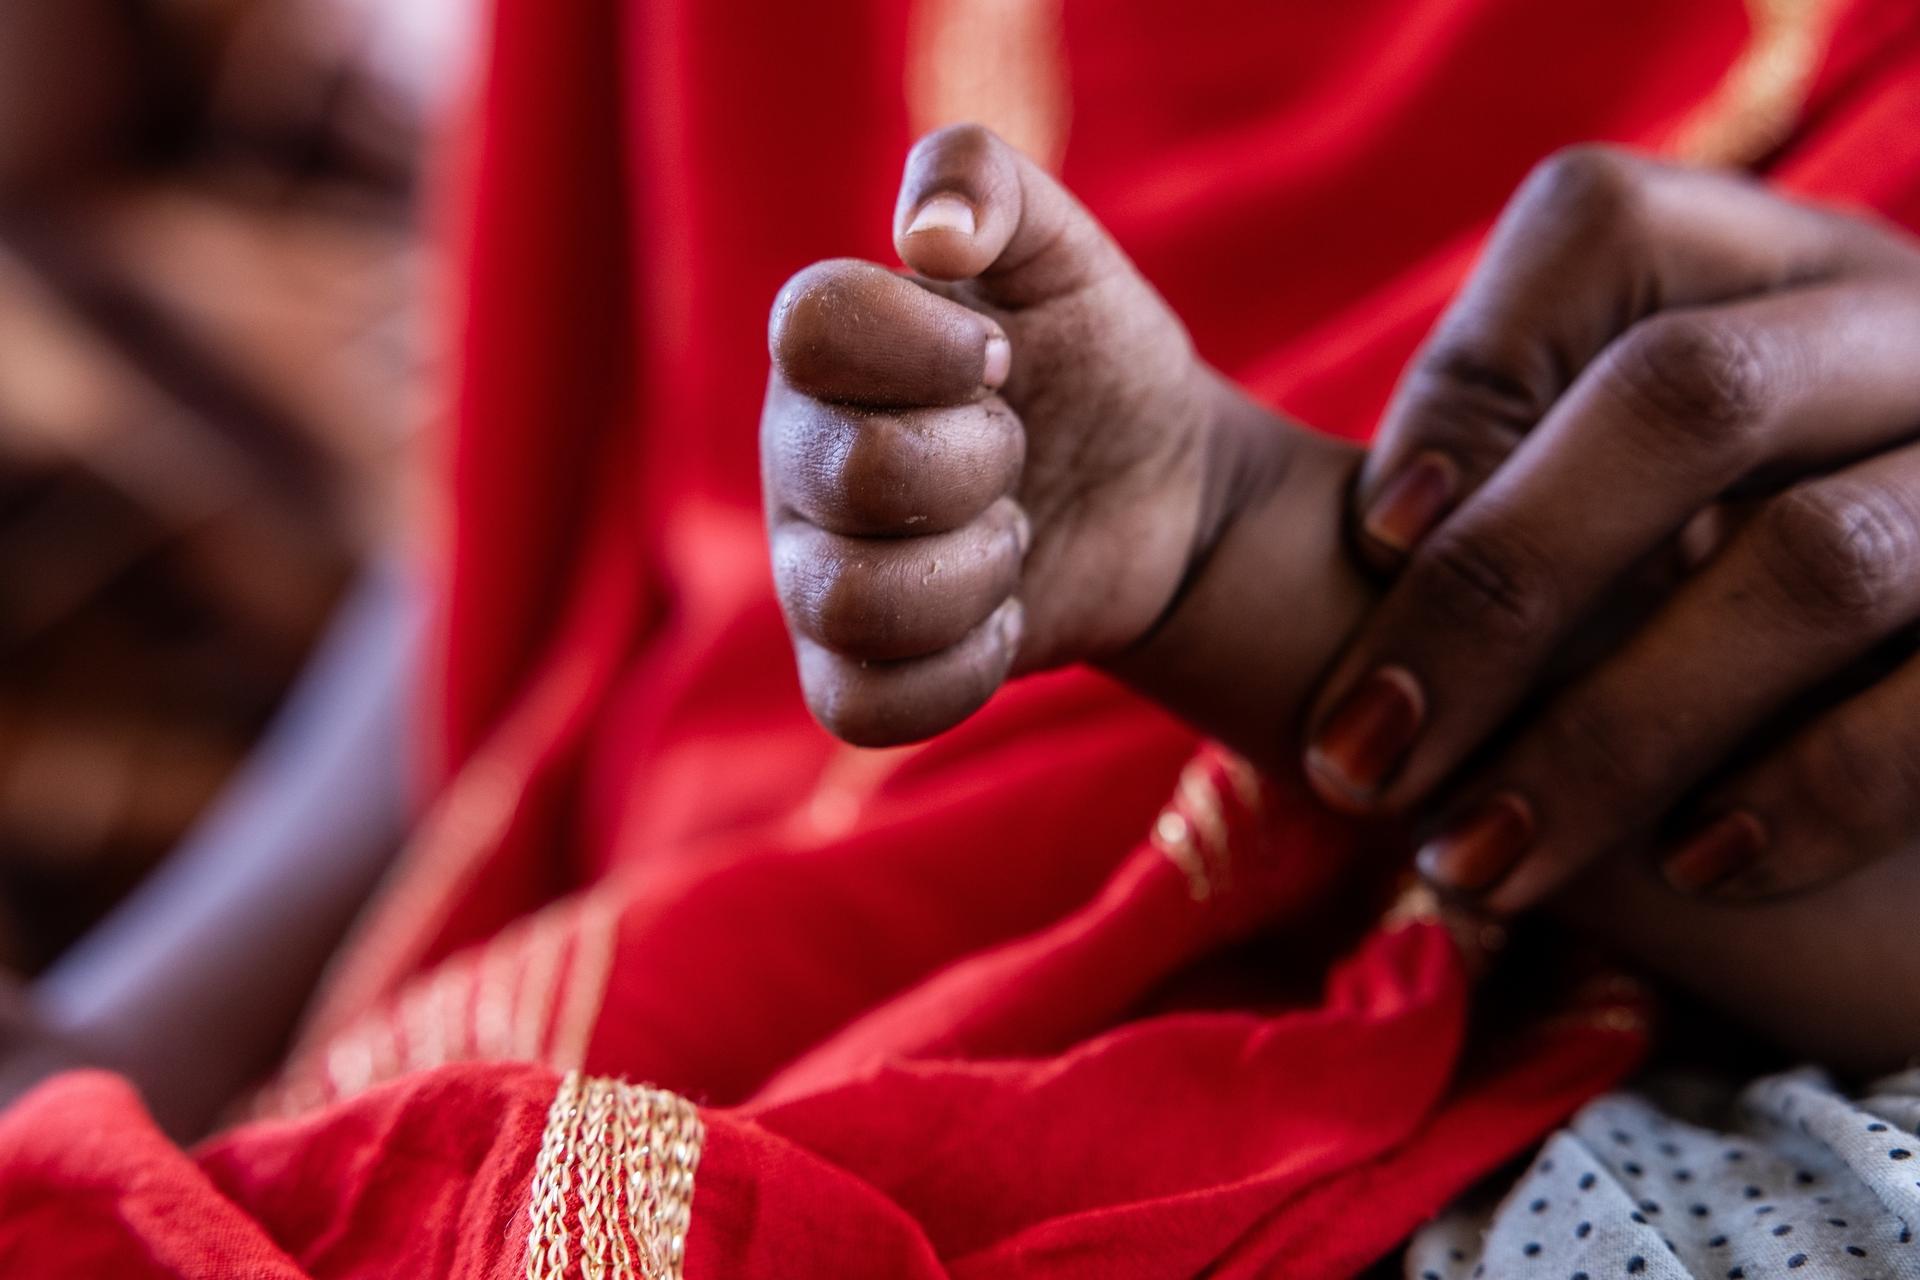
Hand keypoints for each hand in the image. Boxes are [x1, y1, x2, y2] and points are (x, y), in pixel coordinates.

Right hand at [763, 125, 1257, 745]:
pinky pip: (863, 706)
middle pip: (853, 475)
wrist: (1156, 491)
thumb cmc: (1094, 363)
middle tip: (1017, 452)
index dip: (926, 346)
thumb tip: (928, 235)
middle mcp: (797, 462)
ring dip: (976, 572)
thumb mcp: (1066, 250)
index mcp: (826, 353)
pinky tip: (1004, 619)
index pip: (810, 326)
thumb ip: (988, 181)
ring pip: (852, 602)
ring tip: (1012, 538)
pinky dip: (959, 672)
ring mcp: (812, 575)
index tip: (1002, 356)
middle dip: (980, 464)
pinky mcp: (851, 673)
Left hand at [1302, 145, 1919, 908]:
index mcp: (1775, 267)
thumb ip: (1524, 481)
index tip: (1367, 543)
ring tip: (1480, 859)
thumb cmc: (1728, 590)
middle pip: (1690, 394)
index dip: (1467, 377)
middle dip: (1496, 593)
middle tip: (1359, 760)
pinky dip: (1805, 791)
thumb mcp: (1637, 496)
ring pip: (1818, 562)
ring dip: (1612, 734)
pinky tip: (1691, 869)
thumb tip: (1374, 542)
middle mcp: (1911, 330)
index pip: (1602, 224)